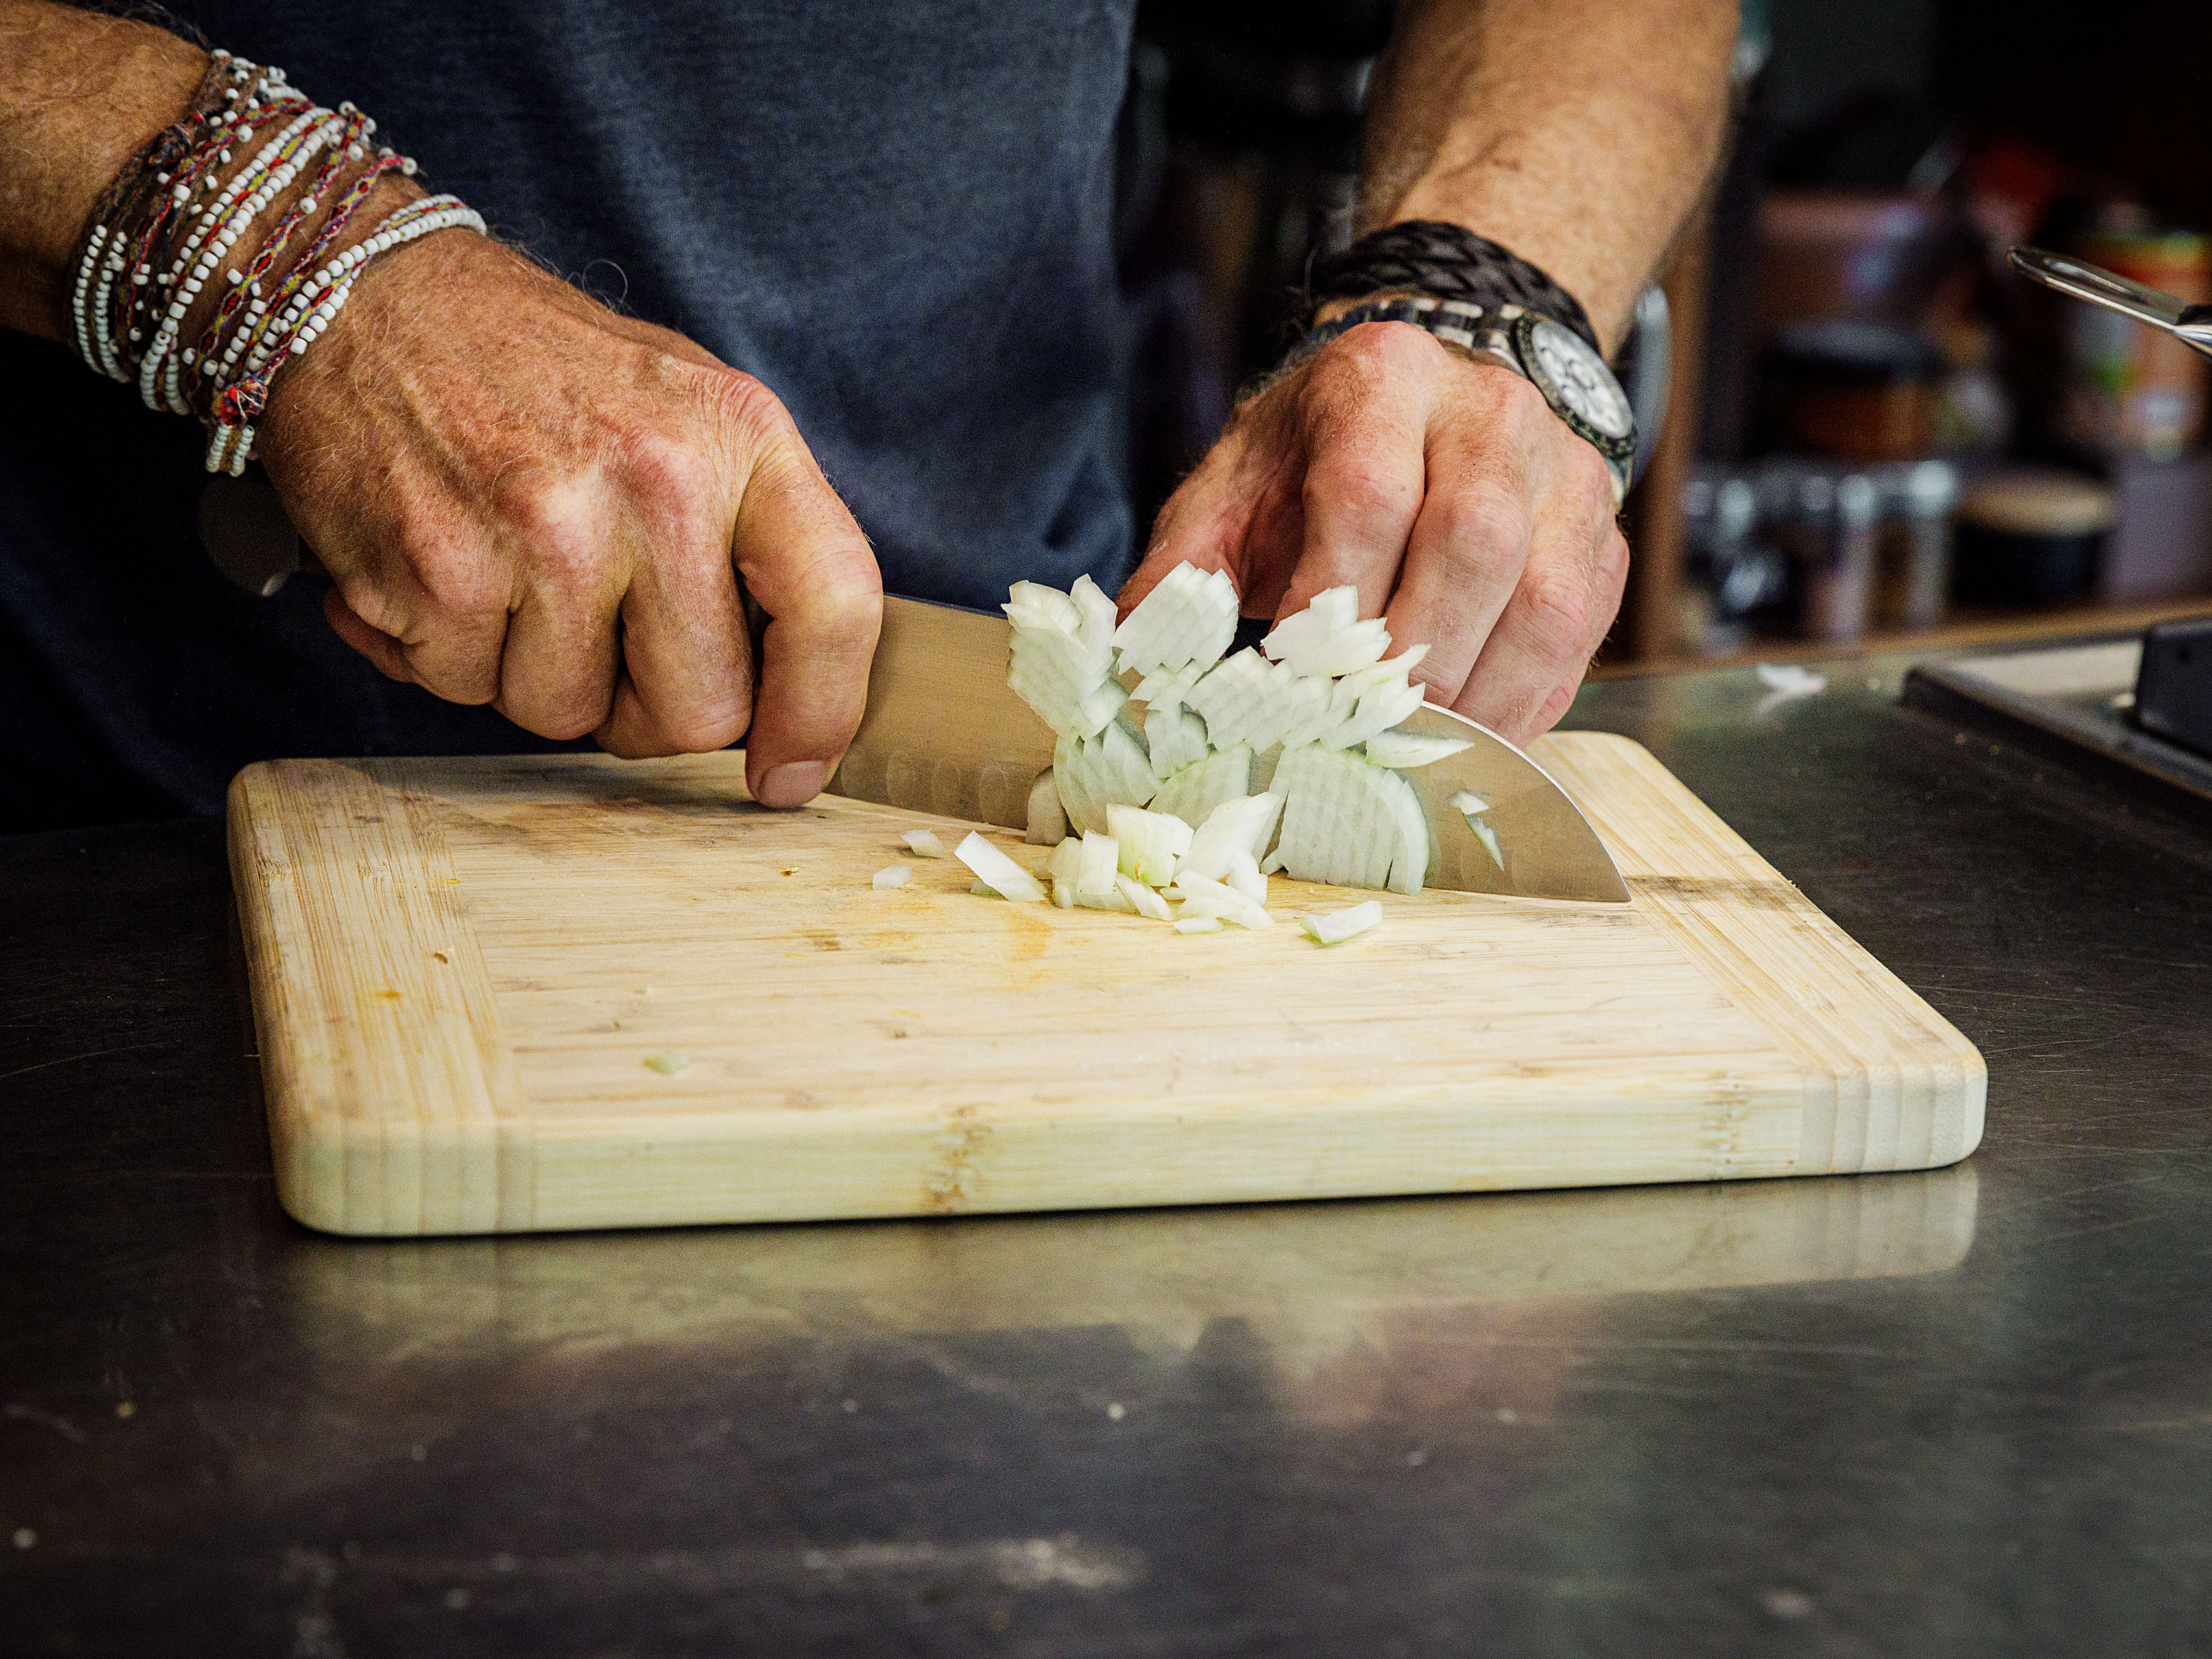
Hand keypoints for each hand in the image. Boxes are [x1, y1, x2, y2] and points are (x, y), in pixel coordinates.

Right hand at [256, 214, 880, 807]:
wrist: (365, 297)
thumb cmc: (541, 374)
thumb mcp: (688, 411)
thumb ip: (754, 539)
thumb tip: (795, 706)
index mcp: (739, 436)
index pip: (834, 605)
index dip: (819, 716)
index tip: (786, 773)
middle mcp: (655, 481)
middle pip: (698, 712)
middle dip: (644, 708)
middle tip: (599, 632)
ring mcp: (544, 528)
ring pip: (569, 716)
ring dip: (533, 674)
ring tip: (506, 570)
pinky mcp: (438, 570)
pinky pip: (466, 692)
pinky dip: (444, 653)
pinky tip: (439, 565)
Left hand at [1122, 319, 1627, 743]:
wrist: (1429, 397)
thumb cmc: (1314, 461)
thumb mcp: (1232, 488)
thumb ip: (1181, 572)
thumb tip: (1134, 668)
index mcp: (1382, 379)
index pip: (1368, 493)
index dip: (1331, 599)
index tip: (1292, 678)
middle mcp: (1490, 411)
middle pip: (1474, 542)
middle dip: (1411, 658)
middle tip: (1357, 733)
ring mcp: (1565, 472)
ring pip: (1543, 600)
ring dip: (1477, 697)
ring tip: (1416, 753)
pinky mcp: (1604, 536)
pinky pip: (1579, 636)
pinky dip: (1525, 703)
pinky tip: (1471, 739)